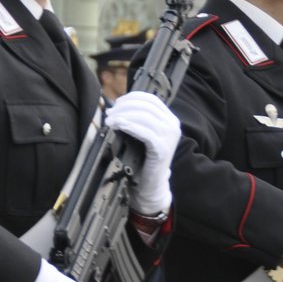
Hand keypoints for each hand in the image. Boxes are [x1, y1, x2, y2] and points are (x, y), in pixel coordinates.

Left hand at [105, 91, 180, 215]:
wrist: (151, 184)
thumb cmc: (144, 159)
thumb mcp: (144, 135)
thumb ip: (138, 119)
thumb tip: (117, 106)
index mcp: (170, 119)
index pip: (151, 99)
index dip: (132, 97)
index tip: (117, 103)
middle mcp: (173, 126)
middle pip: (146, 107)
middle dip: (124, 107)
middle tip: (110, 114)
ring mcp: (169, 137)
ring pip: (144, 117)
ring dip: (124, 116)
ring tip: (110, 121)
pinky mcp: (162, 149)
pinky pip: (144, 132)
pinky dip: (129, 126)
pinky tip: (119, 126)